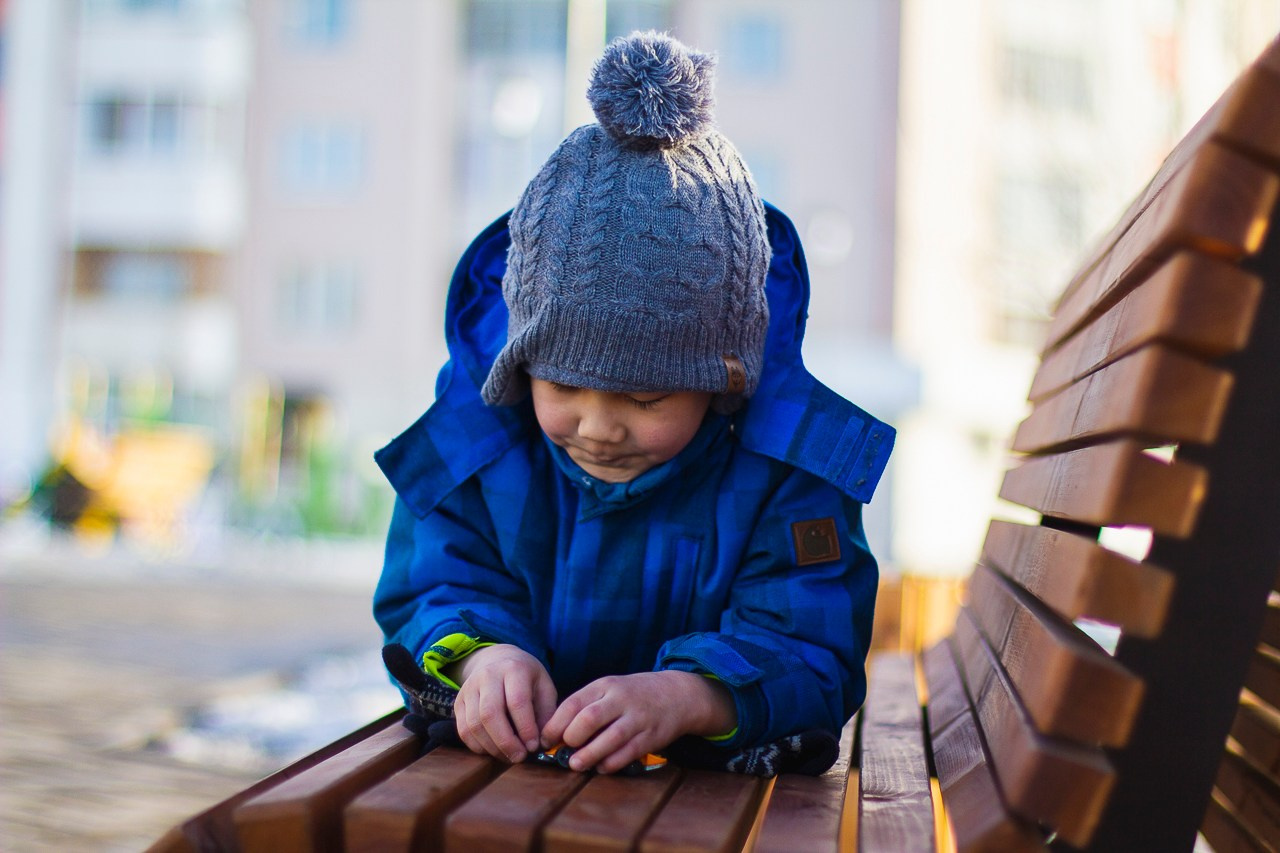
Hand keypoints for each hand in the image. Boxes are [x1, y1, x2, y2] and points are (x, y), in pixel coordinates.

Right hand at [450, 644, 557, 763]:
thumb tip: (542, 743)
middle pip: (490, 713)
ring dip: (492, 747)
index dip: (525, 728)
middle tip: (520, 757)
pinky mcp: (458, 702)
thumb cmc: (526, 678)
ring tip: (509, 756)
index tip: (534, 746)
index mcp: (513, 668)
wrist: (498, 660)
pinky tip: (494, 750)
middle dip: (506, 741)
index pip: (517, 701)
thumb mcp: (544, 687)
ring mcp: (469, 688)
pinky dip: (478, 746)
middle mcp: (487, 675)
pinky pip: (464, 730)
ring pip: (474, 724)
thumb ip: (546, 713)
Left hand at [540, 671, 735, 773]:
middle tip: (562, 750)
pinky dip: (611, 763)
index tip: (546, 740)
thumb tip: (555, 734)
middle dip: (571, 738)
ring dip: (589, 755)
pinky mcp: (651, 736)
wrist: (677, 694)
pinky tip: (601, 767)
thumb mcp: (609, 690)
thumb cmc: (633, 695)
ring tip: (576, 764)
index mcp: (605, 686)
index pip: (573, 703)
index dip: (555, 725)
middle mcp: (621, 700)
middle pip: (589, 719)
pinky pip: (628, 753)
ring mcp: (638, 718)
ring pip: (609, 738)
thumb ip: (586, 707)